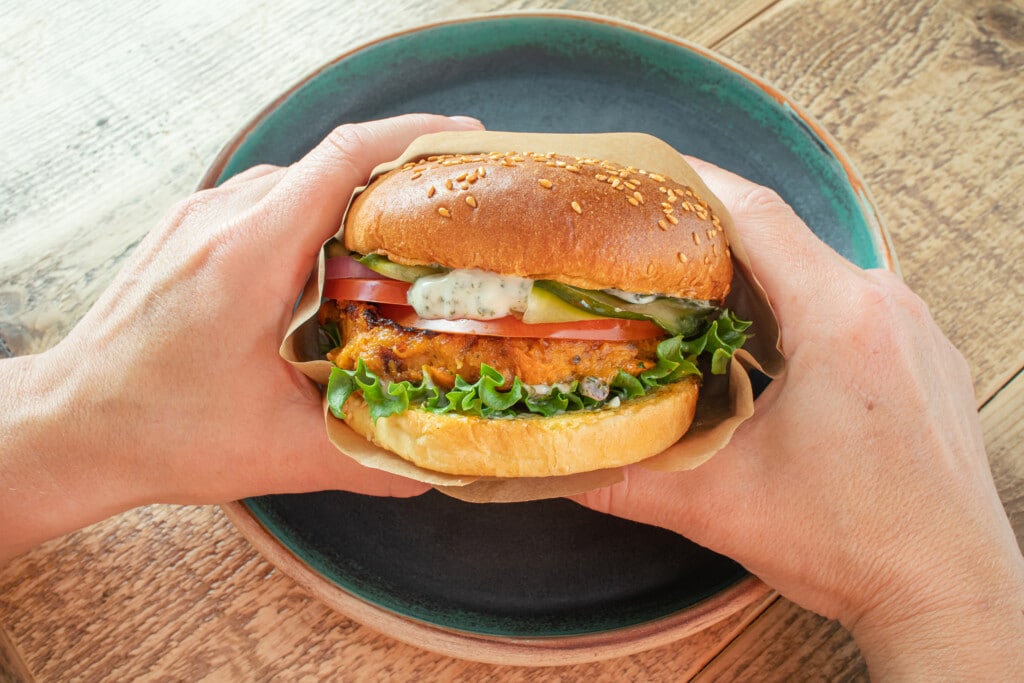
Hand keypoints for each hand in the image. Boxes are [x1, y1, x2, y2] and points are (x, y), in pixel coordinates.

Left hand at [1, 114, 482, 559]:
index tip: (466, 141)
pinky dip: (311, 215)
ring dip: (351, 199)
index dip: (413, 137)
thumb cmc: (162, 432)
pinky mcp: (186, 230)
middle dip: (398, 176)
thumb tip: (433, 470)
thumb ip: (367, 461)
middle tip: (451, 210)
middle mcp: (222, 218)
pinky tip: (332, 262)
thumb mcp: (279, 452)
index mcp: (250, 254)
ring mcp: (198, 217)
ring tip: (399, 239)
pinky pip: (264, 200)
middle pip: (328, 165)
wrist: (70, 426)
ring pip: (296, 181)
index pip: (343, 159)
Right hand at [573, 159, 1023, 676]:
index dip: (695, 185)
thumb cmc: (858, 544)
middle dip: (712, 241)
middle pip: (784, 240)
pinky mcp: (923, 357)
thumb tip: (557, 469)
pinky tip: (761, 345)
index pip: (756, 215)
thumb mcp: (720, 506)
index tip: (648, 175)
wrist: (949, 592)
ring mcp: (913, 329)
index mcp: (839, 318)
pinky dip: (799, 310)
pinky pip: (851, 305)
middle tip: (650, 249)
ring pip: (817, 273)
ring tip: (694, 297)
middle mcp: (886, 306)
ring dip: (756, 280)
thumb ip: (624, 482)